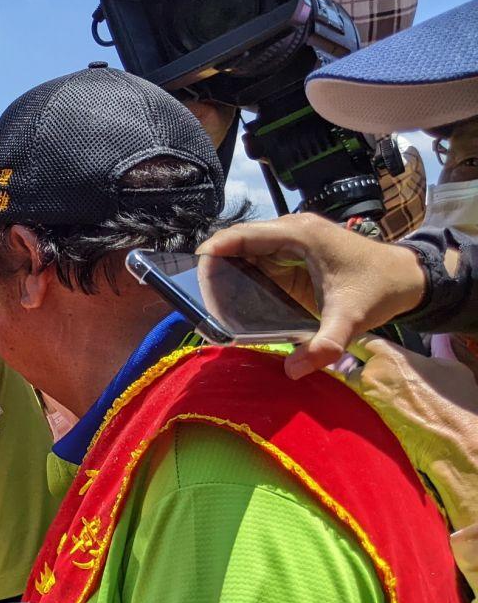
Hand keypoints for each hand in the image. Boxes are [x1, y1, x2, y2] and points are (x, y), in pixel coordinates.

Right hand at [197, 214, 427, 377]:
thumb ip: (325, 345)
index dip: (216, 248)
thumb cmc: (380, 289)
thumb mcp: (352, 318)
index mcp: (300, 235)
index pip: (245, 234)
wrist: (409, 278)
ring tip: (210, 297)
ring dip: (228, 269)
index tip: (193, 270)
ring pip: (247, 249)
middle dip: (216, 264)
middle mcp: (292, 231)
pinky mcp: (295, 253)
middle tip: (198, 293)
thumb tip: (293, 371)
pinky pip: (260, 259)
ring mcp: (293, 240)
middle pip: (240, 241)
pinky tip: (235, 296)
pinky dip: (244, 274)